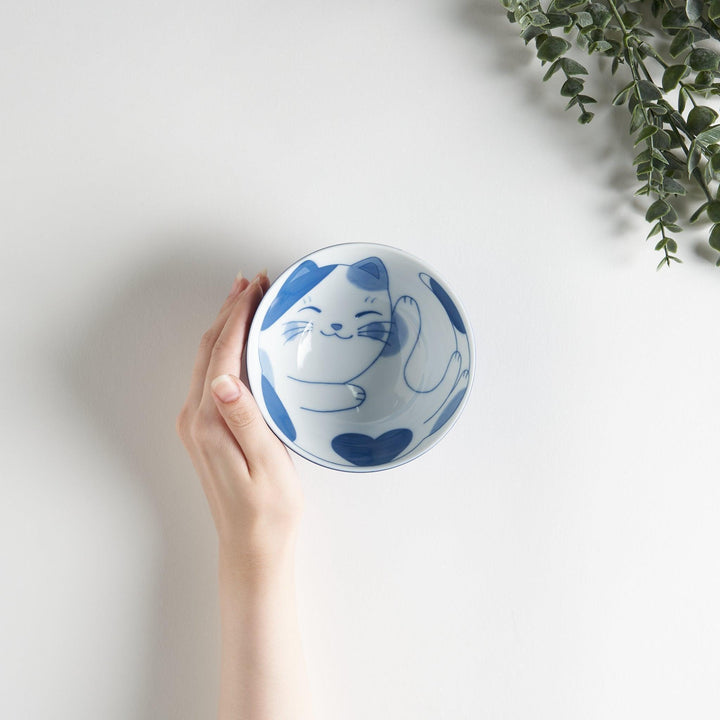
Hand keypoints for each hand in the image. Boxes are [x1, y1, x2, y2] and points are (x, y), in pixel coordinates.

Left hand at [176, 270, 303, 574]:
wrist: (251, 547)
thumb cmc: (268, 511)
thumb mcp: (267, 466)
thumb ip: (244, 419)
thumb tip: (224, 376)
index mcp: (210, 421)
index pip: (222, 353)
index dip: (239, 316)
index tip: (258, 286)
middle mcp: (196, 418)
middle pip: (209, 349)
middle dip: (230, 310)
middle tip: (255, 282)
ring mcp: (197, 424)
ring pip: (208, 359)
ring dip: (226, 326)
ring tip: (247, 299)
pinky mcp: (205, 430)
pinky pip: (211, 375)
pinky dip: (225, 348)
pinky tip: (240, 341)